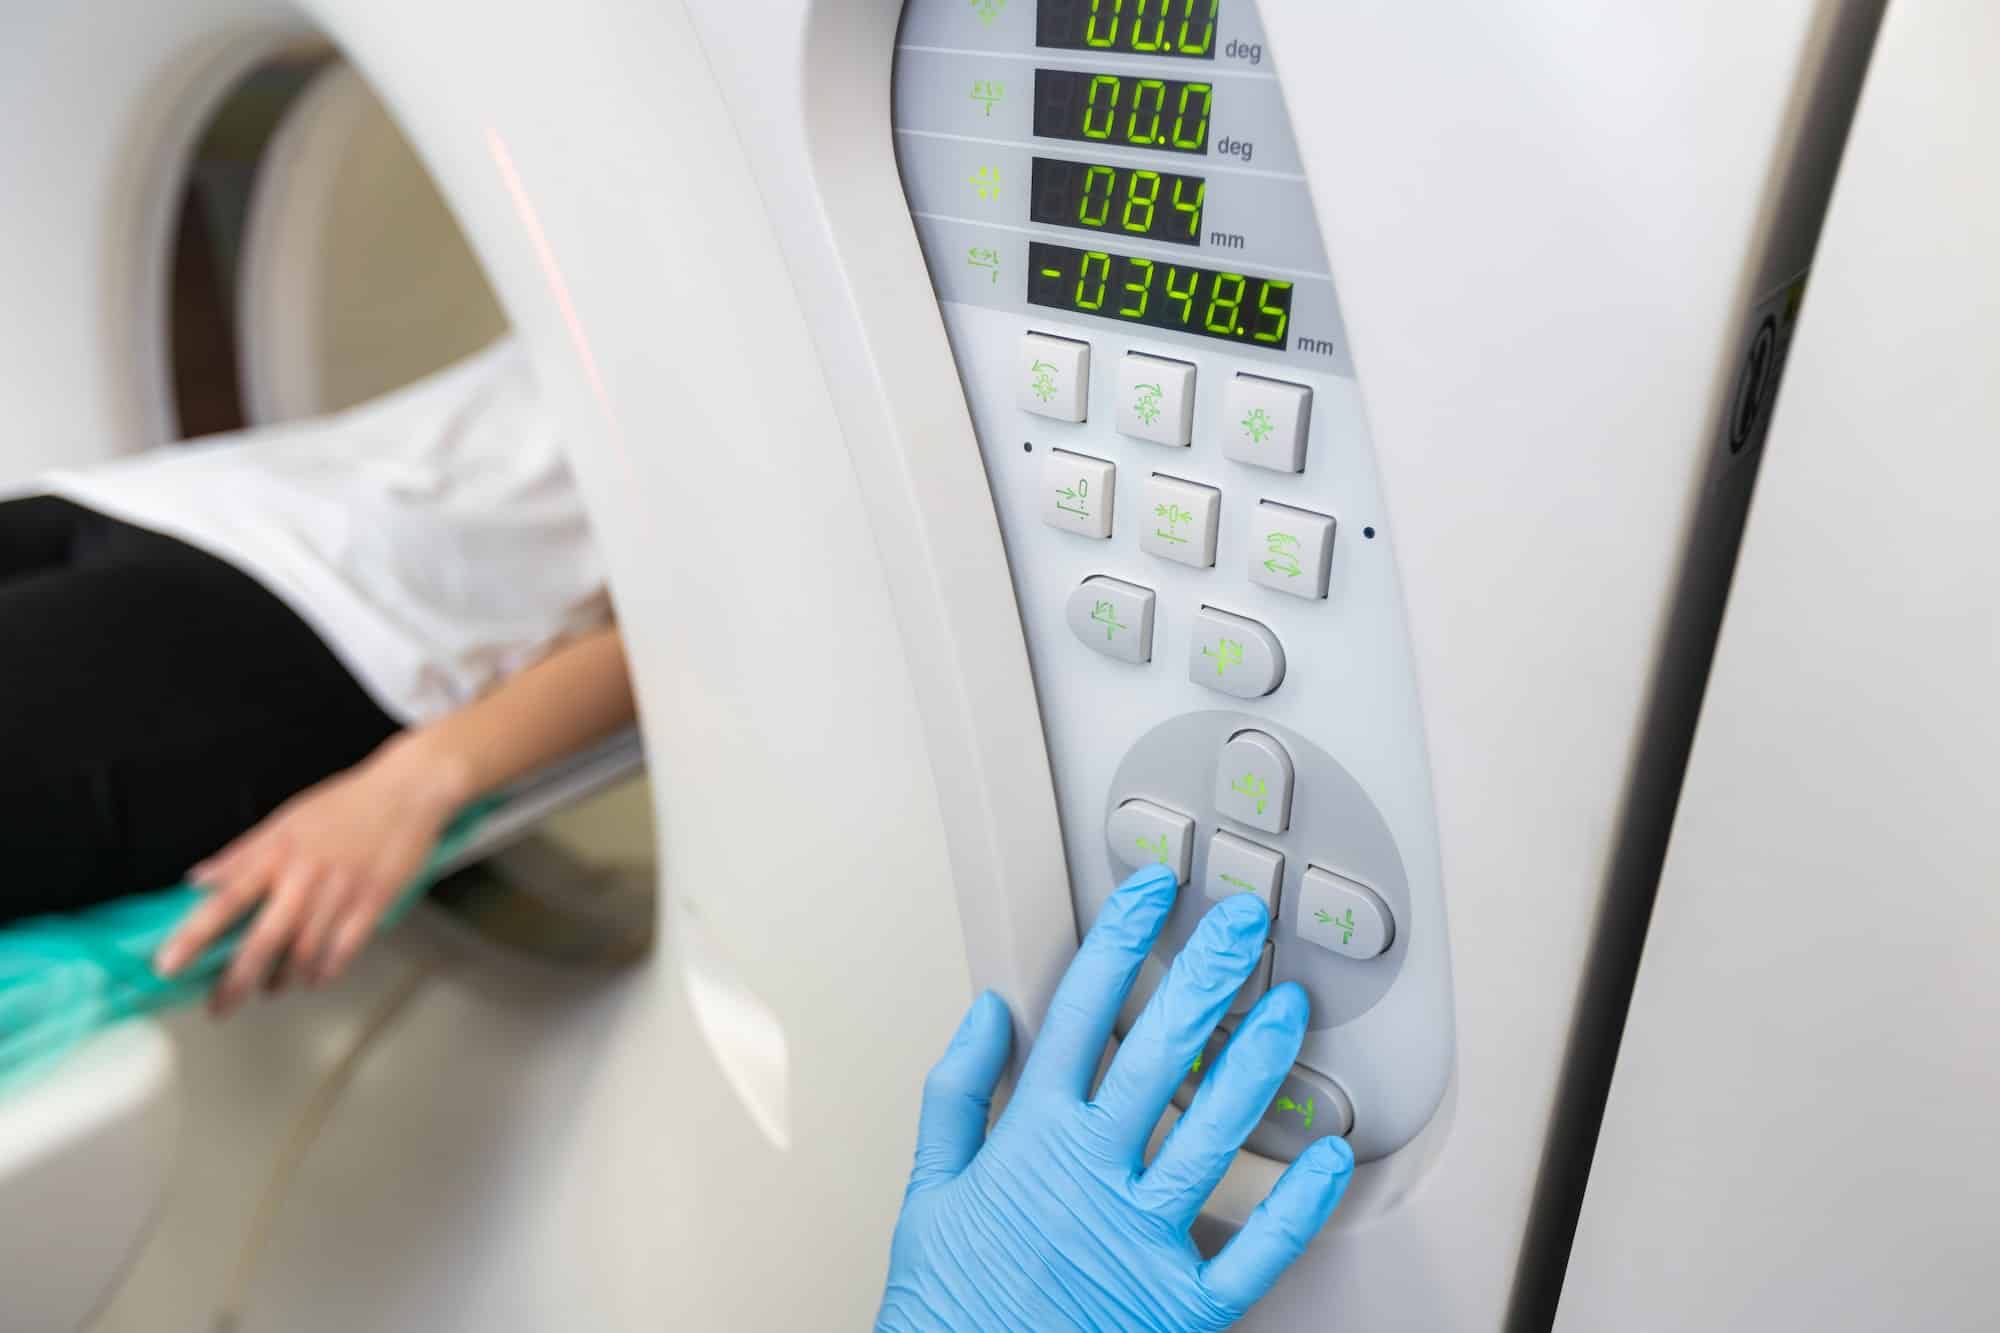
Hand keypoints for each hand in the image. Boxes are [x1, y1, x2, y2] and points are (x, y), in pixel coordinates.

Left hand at [153, 735, 471, 1012]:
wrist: (408, 790)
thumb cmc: (346, 804)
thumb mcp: (287, 819)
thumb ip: (242, 853)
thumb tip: (199, 878)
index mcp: (278, 851)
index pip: (226, 898)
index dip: (194, 934)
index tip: (166, 964)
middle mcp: (307, 874)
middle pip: (264, 938)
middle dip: (237, 979)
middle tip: (219, 1006)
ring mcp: (343, 889)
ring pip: (305, 951)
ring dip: (284, 978)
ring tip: (272, 986)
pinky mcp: (376, 900)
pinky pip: (345, 948)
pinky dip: (326, 970)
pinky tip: (315, 976)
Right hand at [877, 864, 1354, 1332]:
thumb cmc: (951, 1303)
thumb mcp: (931, 1189)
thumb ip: (957, 1091)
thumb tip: (987, 1012)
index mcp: (1031, 1139)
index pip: (1079, 1015)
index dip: (1119, 944)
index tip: (1150, 894)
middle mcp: (1090, 1175)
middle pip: (1158, 1053)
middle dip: (1204, 976)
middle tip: (1243, 924)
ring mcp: (1139, 1238)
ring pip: (1214, 1131)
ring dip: (1257, 1062)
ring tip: (1290, 1009)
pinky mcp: (1179, 1306)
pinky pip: (1255, 1251)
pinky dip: (1299, 1205)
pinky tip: (1333, 1157)